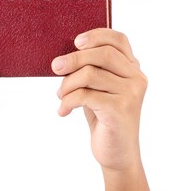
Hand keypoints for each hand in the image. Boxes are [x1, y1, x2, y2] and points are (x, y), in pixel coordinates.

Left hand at [52, 28, 147, 172]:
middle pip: (102, 54)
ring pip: (90, 73)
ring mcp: (131, 94)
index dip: (96, 35)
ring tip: (61, 95)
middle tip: (55, 67)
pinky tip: (63, 111)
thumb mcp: (99, 87)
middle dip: (74, 58)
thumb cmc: (103, 116)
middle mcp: (136, 78)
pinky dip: (68, 101)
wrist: (117, 154)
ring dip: (67, 84)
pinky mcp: (121, 110)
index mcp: (132, 68)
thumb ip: (92, 68)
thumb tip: (64, 54)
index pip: (119, 40)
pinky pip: (85, 95)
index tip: (76, 42)